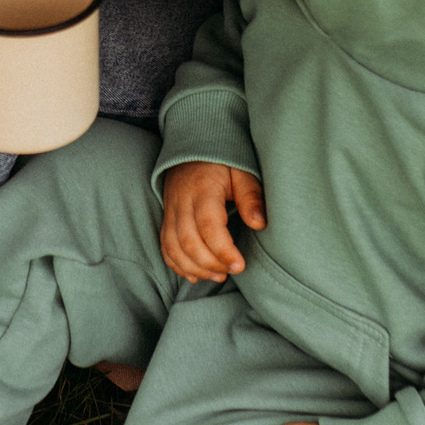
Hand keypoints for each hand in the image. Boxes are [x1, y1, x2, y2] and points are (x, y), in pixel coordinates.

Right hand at [159, 160, 264, 282]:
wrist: (192, 148)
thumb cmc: (221, 163)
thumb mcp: (241, 172)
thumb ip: (250, 196)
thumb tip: (259, 223)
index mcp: (203, 189)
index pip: (208, 225)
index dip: (223, 250)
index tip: (239, 265)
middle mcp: (182, 202)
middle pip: (189, 241)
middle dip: (211, 264)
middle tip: (232, 271)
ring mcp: (171, 212)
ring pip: (174, 248)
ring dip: (195, 268)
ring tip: (218, 276)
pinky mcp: (167, 220)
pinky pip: (166, 247)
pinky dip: (178, 265)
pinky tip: (196, 275)